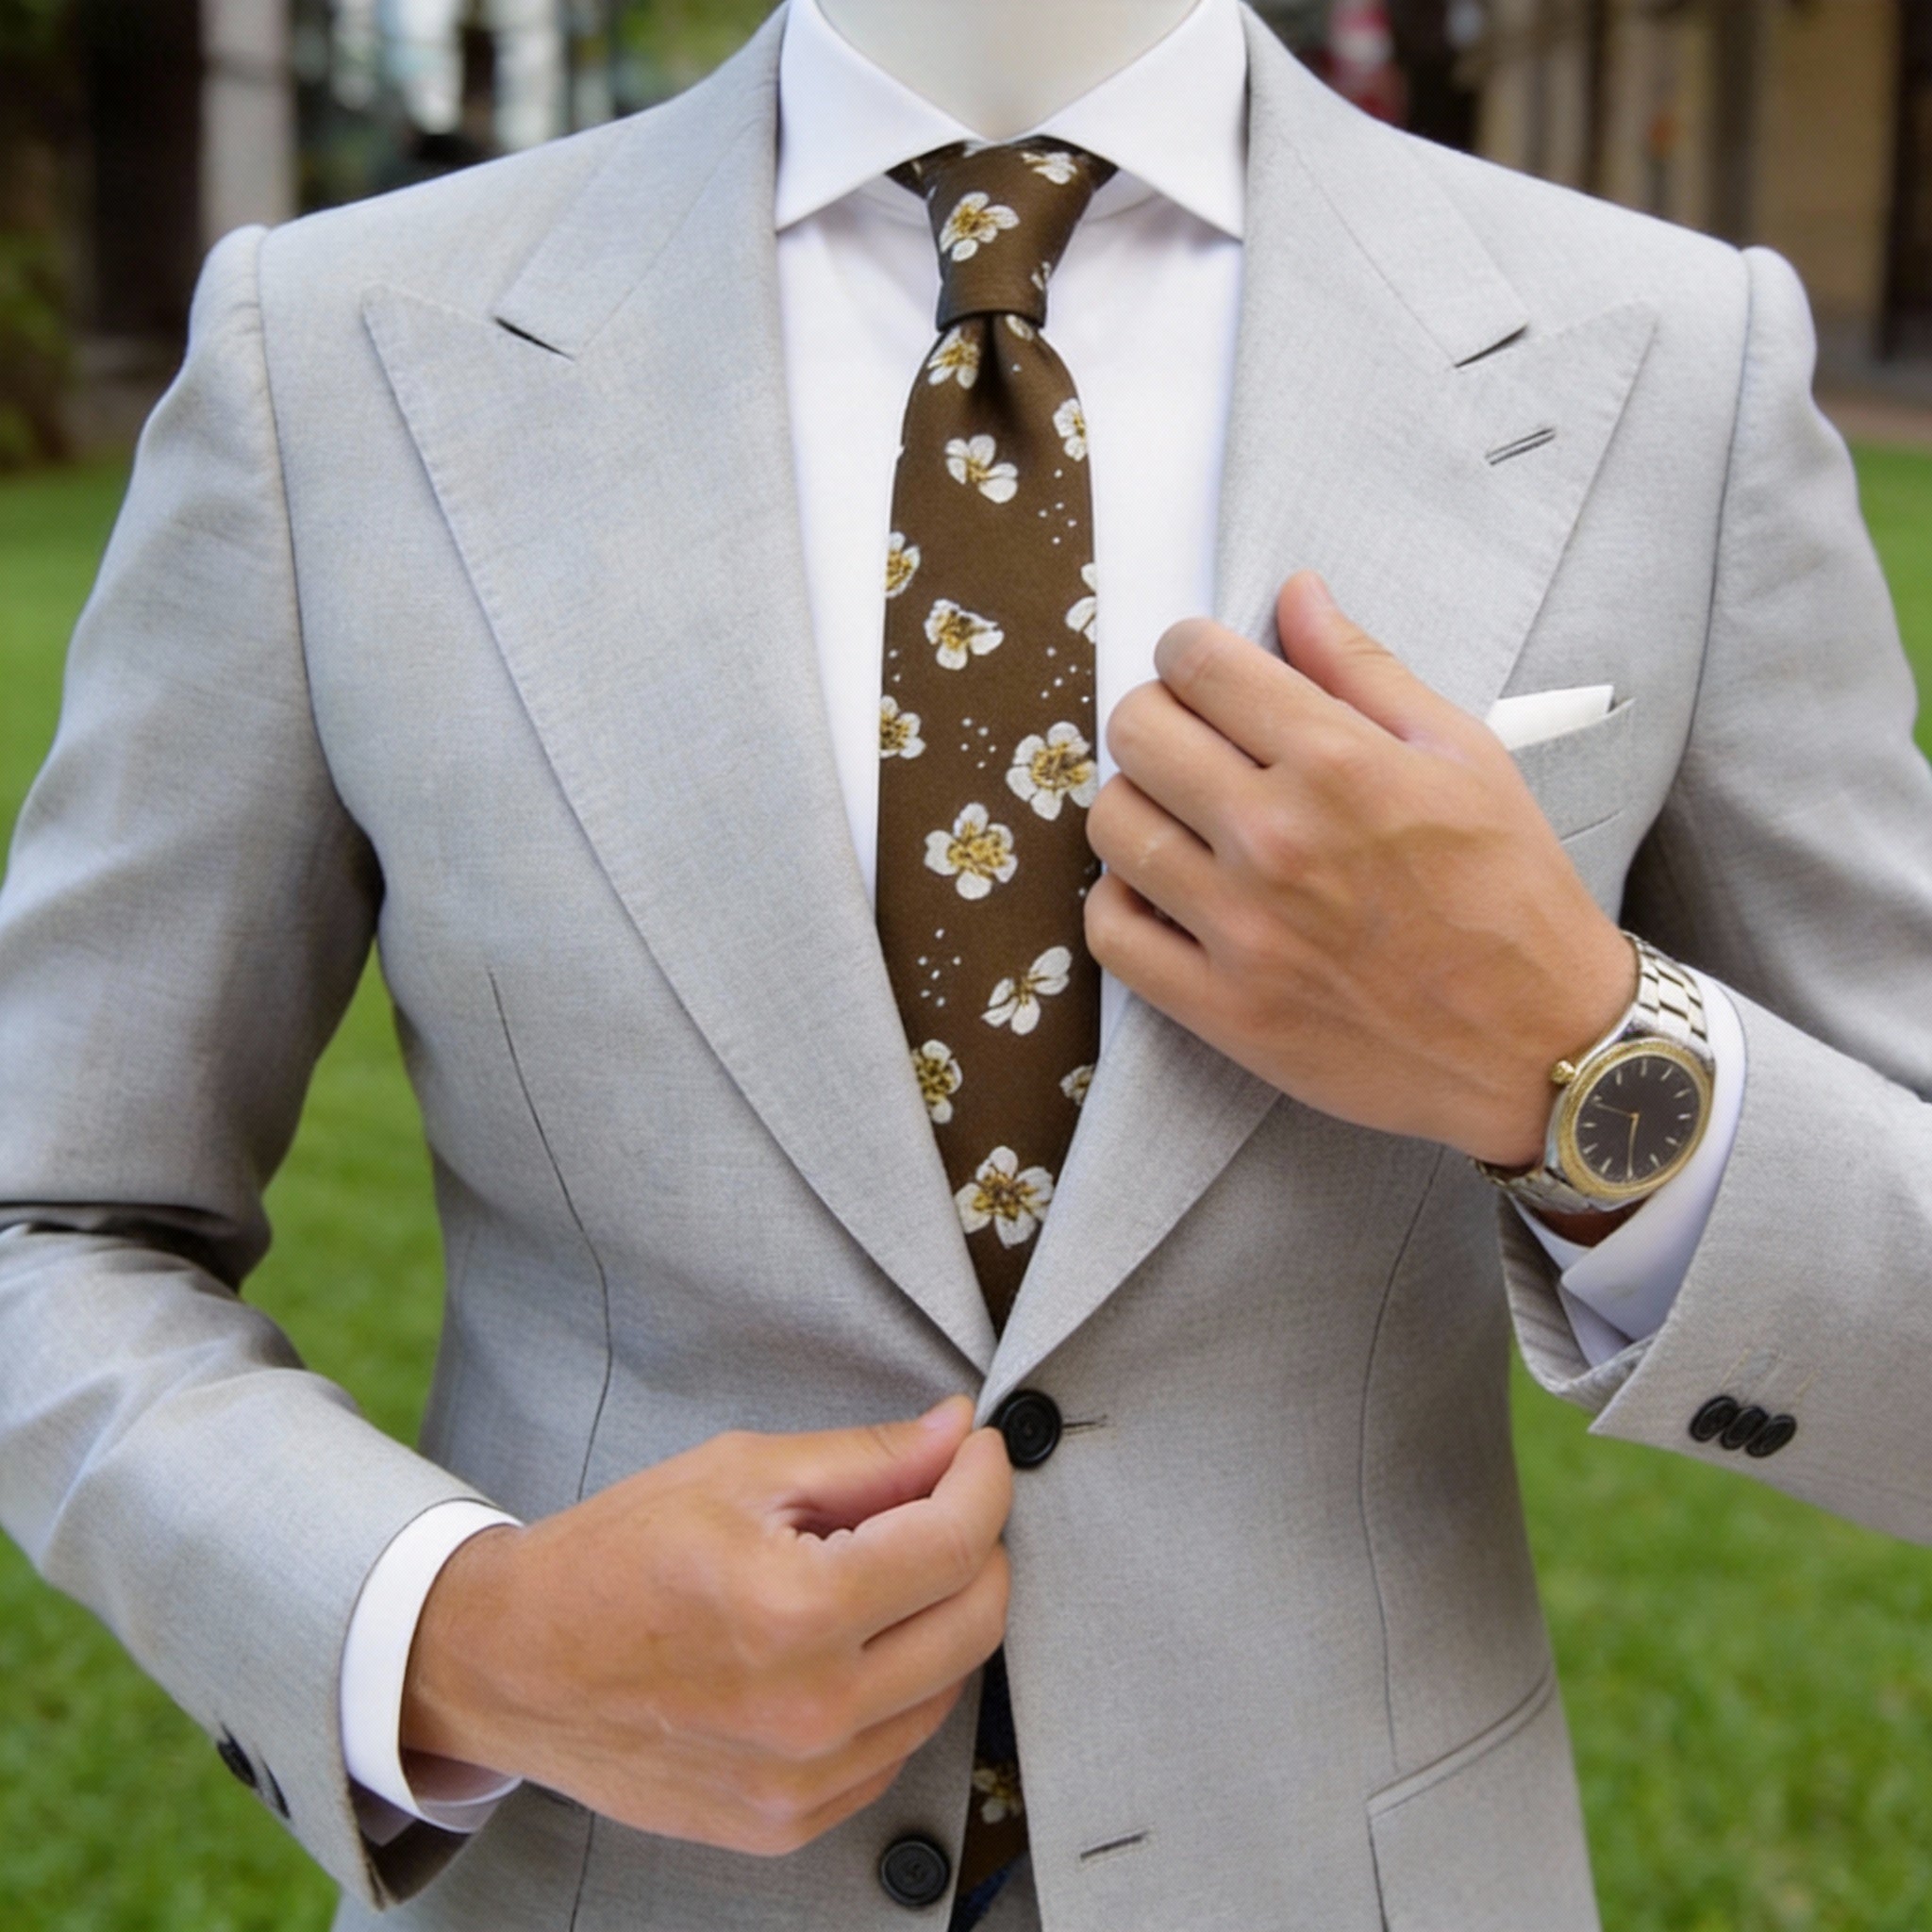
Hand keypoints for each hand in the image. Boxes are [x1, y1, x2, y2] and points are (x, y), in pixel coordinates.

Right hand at [399, 1395, 1009, 1855]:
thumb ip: (865, 1459)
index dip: (984, 1480)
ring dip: (940, 1617)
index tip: (977, 1451)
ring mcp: (801, 1782)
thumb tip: (956, 1435)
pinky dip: (897, 1687)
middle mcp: (811, 1710)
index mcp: (796, 1609)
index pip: (957, 1542)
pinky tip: (848, 1643)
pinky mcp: (787, 1823)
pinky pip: (895, 1748)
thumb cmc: (615, 1556)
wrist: (515, 1665)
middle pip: (976, 1621)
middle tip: (941, 1500)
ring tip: (877, 1571)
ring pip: (947, 1688)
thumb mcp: (738, 1472)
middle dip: (978, 1544)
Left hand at [1084, 571, 1636, 1168]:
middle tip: (1190, 740)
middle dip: (1155, 716)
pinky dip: (1122, 901)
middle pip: (1137, 733)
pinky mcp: (1223, 1008)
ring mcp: (1242, 930)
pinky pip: (1112, 933)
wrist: (1543, 1044)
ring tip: (1180, 817)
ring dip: (1136, 804)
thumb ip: (1365, 669)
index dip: (1188, 651)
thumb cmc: (1512, 894)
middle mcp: (1276, 840)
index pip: (1198, 664)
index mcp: (1339, 764)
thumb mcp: (1464, 756)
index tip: (1203, 669)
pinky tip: (1165, 891)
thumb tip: (1295, 592)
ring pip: (1112, 825)